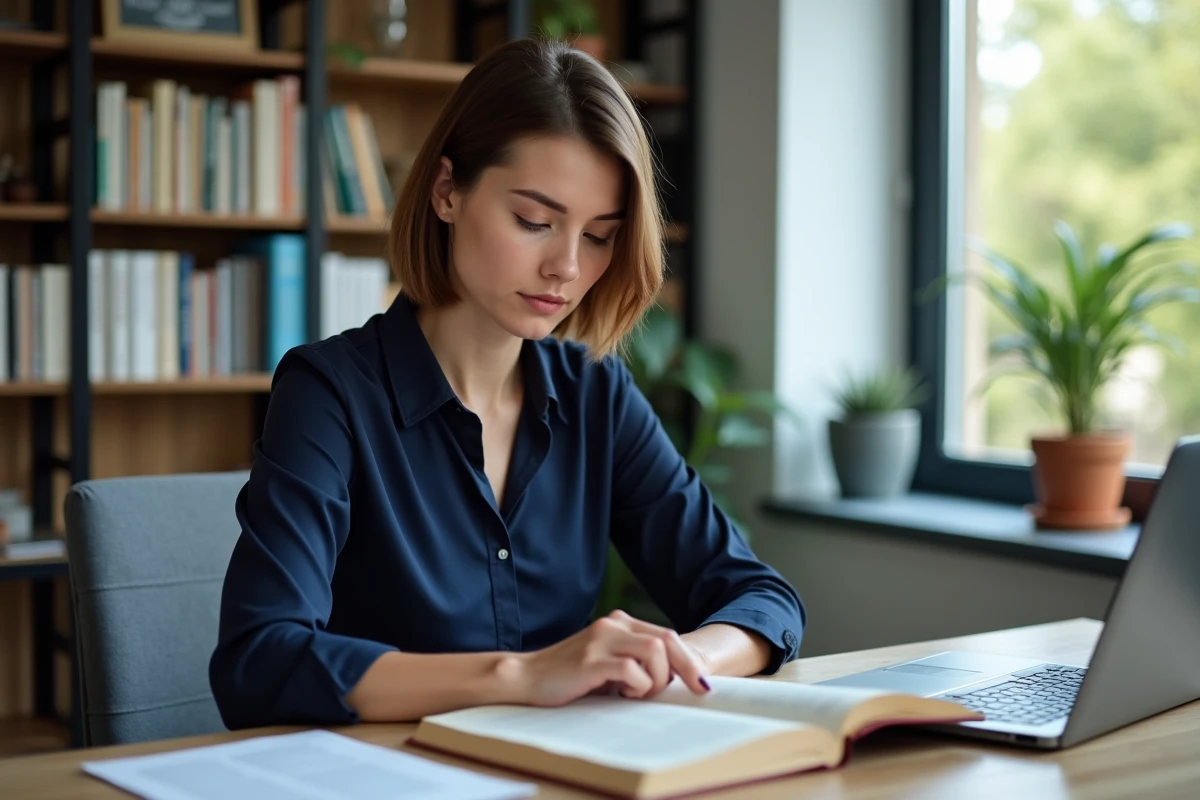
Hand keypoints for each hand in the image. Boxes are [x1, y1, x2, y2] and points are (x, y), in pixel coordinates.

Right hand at [512, 610, 710, 706]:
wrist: (527, 678)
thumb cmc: (570, 677)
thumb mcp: (607, 663)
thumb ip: (635, 662)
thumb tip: (675, 679)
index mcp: (620, 623)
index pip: (666, 636)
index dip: (688, 661)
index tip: (701, 684)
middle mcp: (613, 625)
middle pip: (667, 640)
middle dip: (686, 668)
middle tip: (694, 690)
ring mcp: (601, 640)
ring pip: (654, 652)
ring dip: (655, 679)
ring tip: (637, 693)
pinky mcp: (591, 660)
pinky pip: (631, 670)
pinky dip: (636, 686)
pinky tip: (621, 694)